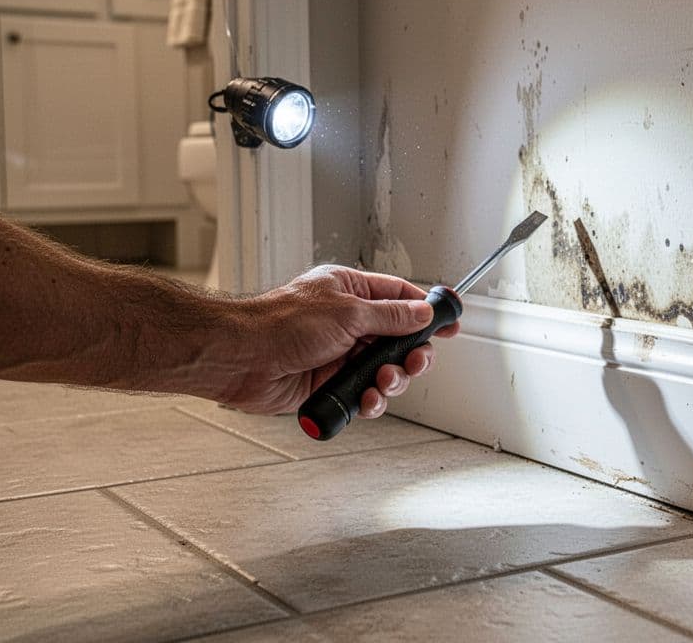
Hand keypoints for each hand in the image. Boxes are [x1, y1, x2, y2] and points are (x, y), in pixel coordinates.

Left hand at [211, 265, 458, 417]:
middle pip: (398, 341)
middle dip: (411, 356)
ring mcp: (340, 355)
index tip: (450, 324)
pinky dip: (370, 401)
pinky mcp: (330, 384)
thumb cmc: (280, 323)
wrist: (242, 358)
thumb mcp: (347, 312)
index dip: (427, 312)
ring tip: (383, 383)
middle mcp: (348, 323)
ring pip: (384, 372)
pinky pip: (363, 395)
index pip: (401, 298)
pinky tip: (366, 400)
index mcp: (351, 292)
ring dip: (391, 381)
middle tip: (415, 363)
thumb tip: (421, 312)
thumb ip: (390, 316)